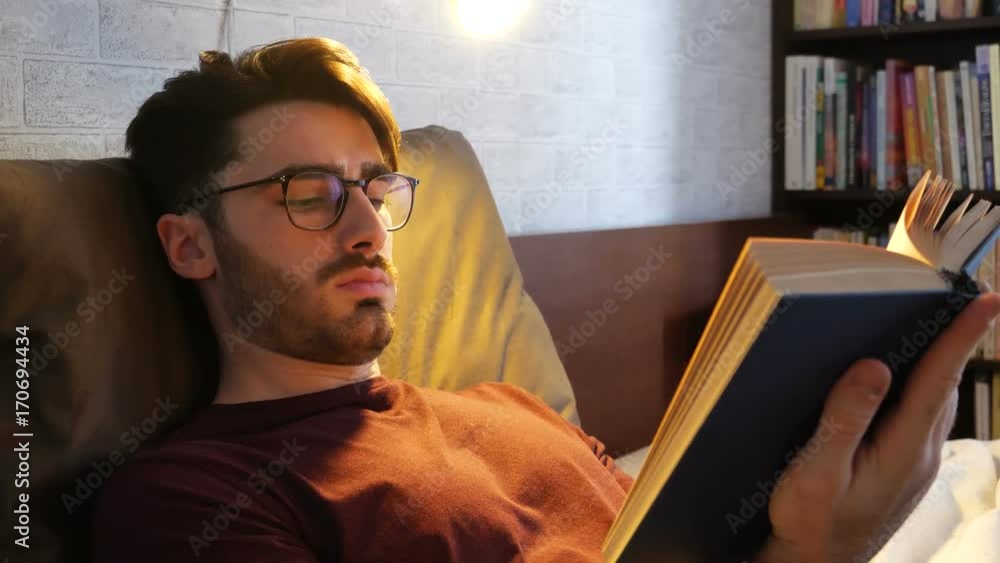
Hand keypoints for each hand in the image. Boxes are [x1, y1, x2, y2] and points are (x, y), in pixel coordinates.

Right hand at [755, 293, 999, 562]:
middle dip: (956, 338)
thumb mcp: (817, 474)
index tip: (987, 302)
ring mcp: (916, 462)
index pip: (937, 382)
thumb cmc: (810, 522)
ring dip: (942, 361)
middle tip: (965, 296)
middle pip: (943, 384)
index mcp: (902, 450)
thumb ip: (844, 420)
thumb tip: (873, 366)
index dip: (961, 339)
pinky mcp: (905, 468)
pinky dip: (923, 384)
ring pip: (936, 400)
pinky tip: (906, 375)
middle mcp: (920, 453)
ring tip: (941, 324)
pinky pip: (922, 414)